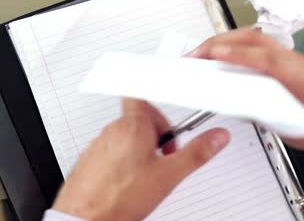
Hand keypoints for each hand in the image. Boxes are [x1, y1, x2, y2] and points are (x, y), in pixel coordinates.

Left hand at [52, 99, 229, 220]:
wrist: (85, 218)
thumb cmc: (120, 198)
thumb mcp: (169, 175)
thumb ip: (196, 153)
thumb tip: (217, 137)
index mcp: (133, 126)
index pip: (143, 95)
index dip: (158, 106)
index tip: (168, 122)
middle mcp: (113, 130)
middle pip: (139, 120)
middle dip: (156, 137)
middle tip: (163, 158)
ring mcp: (98, 145)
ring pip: (126, 137)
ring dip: (140, 150)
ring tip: (146, 175)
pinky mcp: (89, 160)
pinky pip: (111, 151)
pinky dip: (123, 161)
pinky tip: (128, 182)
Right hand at [190, 28, 303, 151]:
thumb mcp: (291, 128)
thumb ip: (262, 114)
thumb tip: (231, 103)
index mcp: (299, 77)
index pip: (268, 59)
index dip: (241, 55)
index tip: (216, 55)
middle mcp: (292, 60)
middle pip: (253, 39)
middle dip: (220, 42)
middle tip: (194, 56)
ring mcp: (285, 55)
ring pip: (251, 36)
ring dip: (222, 40)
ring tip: (199, 54)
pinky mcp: (279, 56)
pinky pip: (252, 44)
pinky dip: (231, 45)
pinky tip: (215, 54)